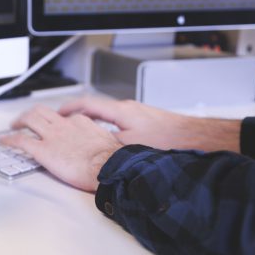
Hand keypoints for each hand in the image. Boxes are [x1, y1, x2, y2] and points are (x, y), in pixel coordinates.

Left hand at [0, 105, 121, 191]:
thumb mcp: (107, 142)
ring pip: (29, 119)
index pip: (63, 117)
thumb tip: (99, 146)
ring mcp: (52, 136)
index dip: (55, 120)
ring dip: (19, 121)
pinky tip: (3, 141)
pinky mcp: (43, 150)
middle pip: (42, 111)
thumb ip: (98, 140)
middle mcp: (63, 125)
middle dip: (31, 113)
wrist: (107, 167)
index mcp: (80, 123)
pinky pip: (21, 140)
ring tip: (13, 125)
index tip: (53, 124)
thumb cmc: (111, 160)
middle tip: (25, 119)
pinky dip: (9, 139)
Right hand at [59, 97, 240, 152]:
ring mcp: (137, 113)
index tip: (58, 112)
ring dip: (94, 120)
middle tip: (66, 121)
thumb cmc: (169, 140)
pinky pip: (119, 120)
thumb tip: (92, 150)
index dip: (69, 108)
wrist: (196, 137)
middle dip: (79, 114)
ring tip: (84, 130)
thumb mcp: (131, 147)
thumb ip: (108, 145)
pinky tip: (110, 138)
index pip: (87, 104)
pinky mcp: (145, 120)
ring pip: (108, 114)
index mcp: (120, 111)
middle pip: (96, 107)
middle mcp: (128, 108)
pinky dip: (107, 126)